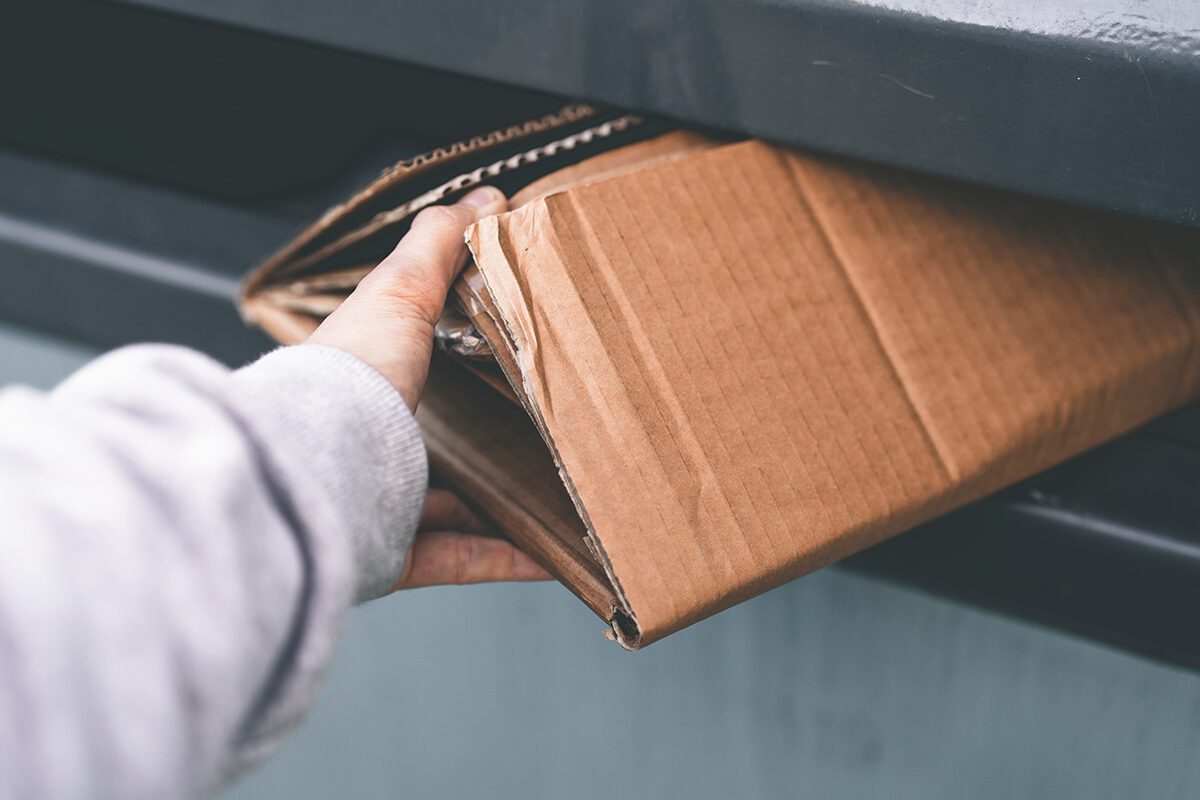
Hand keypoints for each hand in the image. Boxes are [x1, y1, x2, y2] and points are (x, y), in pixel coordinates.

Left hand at [307, 186, 550, 588]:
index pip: (406, 369)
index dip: (448, 361)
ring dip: (501, 511)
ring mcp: (374, 505)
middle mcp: (362, 446)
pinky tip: (554, 558)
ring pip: (447, 511)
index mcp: (361, 385)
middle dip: (481, 446)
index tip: (504, 360)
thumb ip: (437, 248)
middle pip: (428, 445)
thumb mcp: (397, 293)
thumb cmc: (346, 379)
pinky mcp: (389, 555)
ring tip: (559, 500)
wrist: (312, 468)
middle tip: (539, 435)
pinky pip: (458, 560)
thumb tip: (480, 200)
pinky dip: (506, 559)